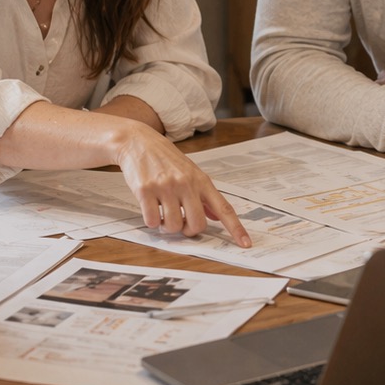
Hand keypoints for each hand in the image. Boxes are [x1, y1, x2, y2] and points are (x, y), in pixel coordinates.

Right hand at [115, 130, 252, 246]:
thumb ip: (203, 195)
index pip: (223, 208)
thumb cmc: (165, 158)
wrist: (138, 141)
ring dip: (167, 226)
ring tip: (162, 212)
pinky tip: (150, 208)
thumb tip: (217, 216)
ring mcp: (166, 187)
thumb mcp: (190, 172)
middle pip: (197, 225)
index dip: (236, 228)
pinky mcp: (145, 190)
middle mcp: (186, 183)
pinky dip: (151, 221)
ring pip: (173, 226)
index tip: (246, 243)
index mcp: (201, 180)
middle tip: (180, 222)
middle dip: (188, 230)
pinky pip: (152, 221)